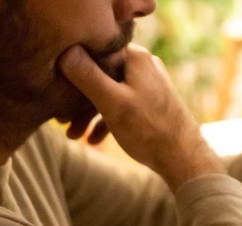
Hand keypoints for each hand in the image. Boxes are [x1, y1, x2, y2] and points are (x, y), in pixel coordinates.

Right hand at [58, 44, 224, 190]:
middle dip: (78, 99)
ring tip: (74, 135)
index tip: (56, 91)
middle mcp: (144, 65)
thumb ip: (88, 77)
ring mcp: (148, 83)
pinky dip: (106, 119)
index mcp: (136, 57)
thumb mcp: (112, 103)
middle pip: (100, 74)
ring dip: (89, 113)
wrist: (184, 158)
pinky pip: (121, 104)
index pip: (95, 52)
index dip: (72, 70)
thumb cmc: (149, 130)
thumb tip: (65, 51)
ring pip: (109, 92)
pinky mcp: (150, 101)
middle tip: (60, 120)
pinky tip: (93, 139)